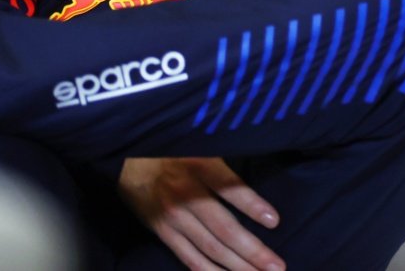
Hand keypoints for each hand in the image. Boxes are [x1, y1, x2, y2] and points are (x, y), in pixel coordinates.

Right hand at [118, 156, 282, 270]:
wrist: (127, 159)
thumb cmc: (173, 150)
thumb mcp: (200, 146)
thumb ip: (225, 165)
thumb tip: (259, 183)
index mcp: (200, 167)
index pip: (231, 189)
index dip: (253, 206)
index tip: (274, 221)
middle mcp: (187, 196)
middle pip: (224, 228)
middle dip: (253, 250)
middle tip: (278, 267)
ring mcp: (173, 218)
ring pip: (210, 248)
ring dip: (237, 266)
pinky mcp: (161, 232)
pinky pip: (188, 256)